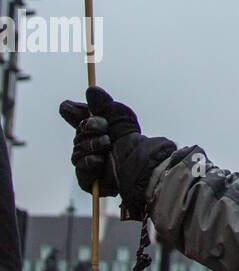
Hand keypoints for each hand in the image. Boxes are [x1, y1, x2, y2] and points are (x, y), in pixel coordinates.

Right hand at [58, 86, 175, 218]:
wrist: (139, 162)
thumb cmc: (132, 140)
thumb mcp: (119, 117)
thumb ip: (103, 104)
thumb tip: (90, 89)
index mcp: (101, 132)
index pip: (81, 120)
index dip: (73, 113)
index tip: (66, 106)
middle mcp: (94, 147)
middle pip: (78, 135)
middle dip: (89, 129)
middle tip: (104, 128)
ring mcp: (91, 164)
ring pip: (77, 152)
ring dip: (91, 145)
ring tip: (106, 143)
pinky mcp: (90, 180)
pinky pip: (80, 169)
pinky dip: (89, 162)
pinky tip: (99, 161)